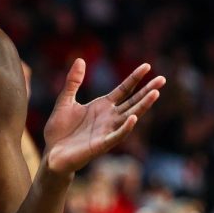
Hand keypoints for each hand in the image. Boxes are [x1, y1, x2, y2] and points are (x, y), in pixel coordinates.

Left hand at [43, 59, 164, 174]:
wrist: (52, 153)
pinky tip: (133, 118)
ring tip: (155, 94)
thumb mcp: (65, 100)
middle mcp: (109, 118)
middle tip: (162, 79)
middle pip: (132, 102)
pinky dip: (125, 128)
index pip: (123, 90)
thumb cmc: (60, 129)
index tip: (147, 66)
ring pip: (129, 117)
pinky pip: (116, 136)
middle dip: (147, 91)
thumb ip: (73, 82)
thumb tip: (79, 59)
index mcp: (102, 106)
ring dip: (142, 106)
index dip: (134, 78)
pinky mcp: (101, 145)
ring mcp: (107, 131)